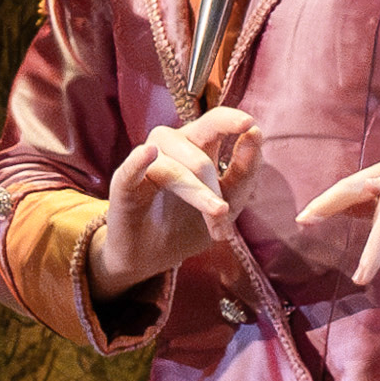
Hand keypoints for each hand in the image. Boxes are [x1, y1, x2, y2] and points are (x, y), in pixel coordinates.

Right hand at [85, 107, 258, 299]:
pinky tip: (148, 154)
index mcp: (197, 146)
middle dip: (218, 157)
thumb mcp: (226, 205)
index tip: (254, 130)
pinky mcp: (124, 185)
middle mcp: (172, 148)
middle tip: (225, 206)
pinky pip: (131, 169)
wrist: (150, 259)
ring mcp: (147, 164)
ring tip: (215, 215)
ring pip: (176, 164)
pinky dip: (139, 161)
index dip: (234, 122)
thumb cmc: (186, 226)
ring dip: (198, 191)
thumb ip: (243, 174)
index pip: (215, 122)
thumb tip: (256, 134)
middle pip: (197, 131)